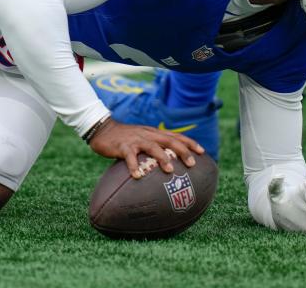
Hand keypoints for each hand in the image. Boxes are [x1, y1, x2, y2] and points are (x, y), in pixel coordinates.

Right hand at [88, 119, 204, 178]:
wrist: (103, 129)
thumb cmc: (124, 138)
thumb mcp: (142, 139)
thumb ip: (153, 147)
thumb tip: (168, 163)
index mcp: (153, 133)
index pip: (175, 136)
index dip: (189, 142)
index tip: (202, 152)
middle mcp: (147, 134)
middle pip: (168, 140)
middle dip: (182, 151)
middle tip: (192, 163)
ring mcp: (135, 140)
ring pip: (152, 146)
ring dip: (162, 157)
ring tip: (170, 170)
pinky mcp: (122, 146)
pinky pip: (129, 157)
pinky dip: (134, 166)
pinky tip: (138, 176)